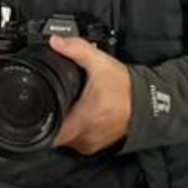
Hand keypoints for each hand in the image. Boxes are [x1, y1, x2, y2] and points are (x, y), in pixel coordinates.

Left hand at [50, 35, 133, 154]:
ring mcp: (90, 144)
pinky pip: (76, 140)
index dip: (39, 121)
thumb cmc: (127, 90)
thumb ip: (76, 50)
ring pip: (64, 139)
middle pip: (53, 134)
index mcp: (81, 120)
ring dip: (62, 124)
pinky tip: (78, 115)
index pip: (48, 132)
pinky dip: (74, 129)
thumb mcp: (100, 64)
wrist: (150, 104)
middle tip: (55, 102)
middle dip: (51, 118)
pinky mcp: (96, 145)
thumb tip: (56, 42)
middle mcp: (84, 137)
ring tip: (67, 107)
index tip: (38, 108)